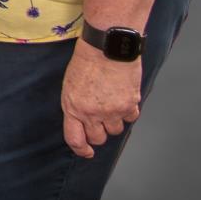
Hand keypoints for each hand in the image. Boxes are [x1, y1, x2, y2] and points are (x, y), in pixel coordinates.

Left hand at [61, 40, 141, 157]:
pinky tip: (123, 97)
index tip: (87, 152)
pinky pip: (131, 118)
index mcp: (73, 107)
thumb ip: (75, 105)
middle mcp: (91, 113)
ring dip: (114, 121)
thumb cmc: (86, 62)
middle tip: (101, 120)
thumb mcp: (70, 85)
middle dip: (99, 132)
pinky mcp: (129, 105)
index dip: (81, 150)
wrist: (107, 47)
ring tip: (111, 102)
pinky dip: (128, 111)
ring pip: (116, 130)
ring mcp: (112, 111)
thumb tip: (82, 121)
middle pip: (98, 138)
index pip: (75, 139)